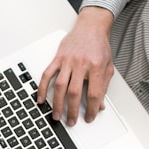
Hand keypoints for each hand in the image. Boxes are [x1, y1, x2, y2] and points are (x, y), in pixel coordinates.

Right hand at [38, 7, 114, 125]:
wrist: (91, 26)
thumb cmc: (99, 46)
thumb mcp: (107, 66)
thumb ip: (103, 86)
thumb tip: (101, 105)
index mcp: (96, 66)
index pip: (94, 93)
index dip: (92, 109)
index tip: (90, 117)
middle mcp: (81, 63)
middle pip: (74, 92)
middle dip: (72, 110)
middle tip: (71, 121)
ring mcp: (67, 61)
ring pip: (60, 86)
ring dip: (57, 103)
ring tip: (56, 115)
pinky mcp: (57, 58)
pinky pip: (47, 75)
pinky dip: (42, 88)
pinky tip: (41, 99)